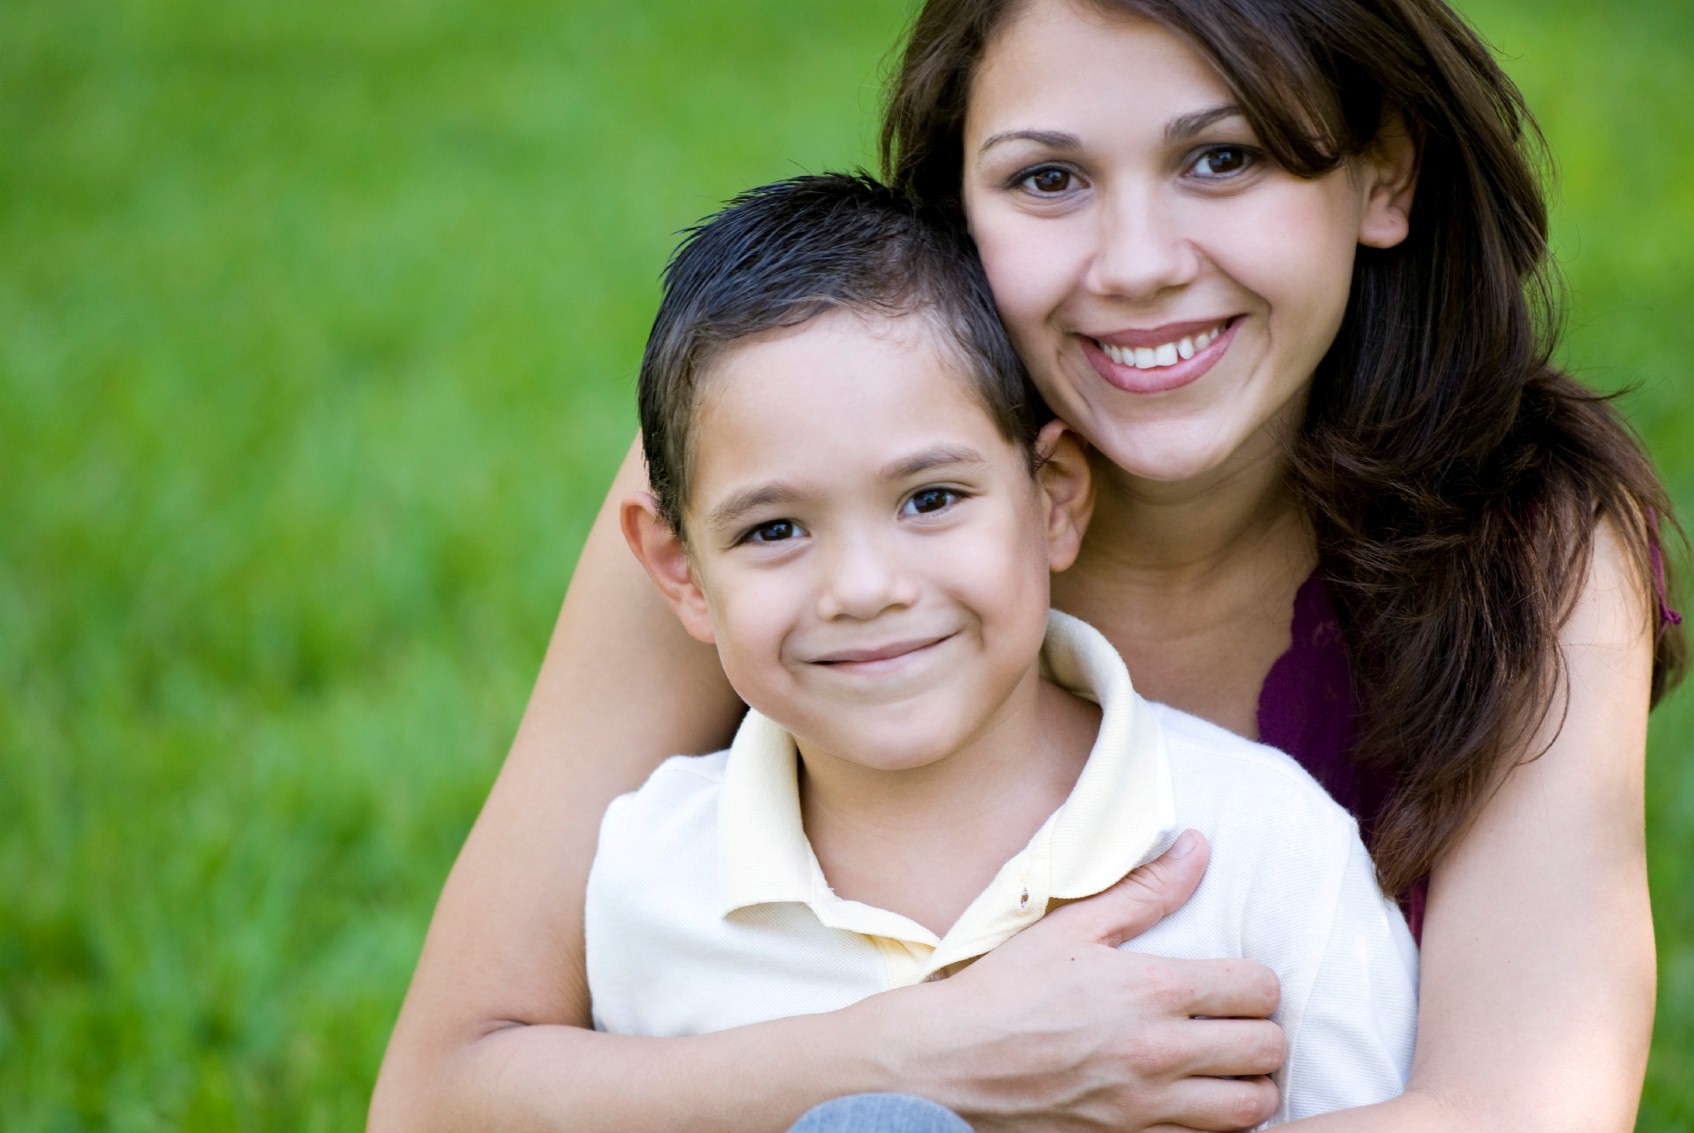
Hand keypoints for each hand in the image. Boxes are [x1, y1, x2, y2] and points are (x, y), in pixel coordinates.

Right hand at [896, 831, 1283, 1131]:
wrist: (949, 1064)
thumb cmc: (1007, 991)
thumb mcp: (1071, 928)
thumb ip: (1144, 891)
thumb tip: (1198, 848)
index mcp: (1152, 990)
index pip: (1259, 989)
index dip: (1258, 983)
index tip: (1236, 983)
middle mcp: (1160, 1052)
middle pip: (1268, 1050)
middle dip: (1263, 1033)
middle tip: (1236, 1024)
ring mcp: (1149, 1108)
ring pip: (1253, 1108)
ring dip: (1251, 1085)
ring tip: (1227, 1068)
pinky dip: (1216, 1124)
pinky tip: (1195, 1102)